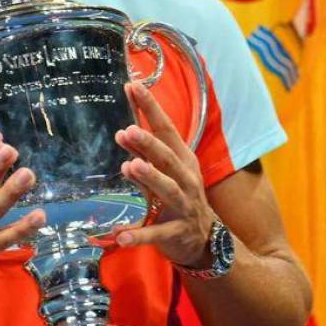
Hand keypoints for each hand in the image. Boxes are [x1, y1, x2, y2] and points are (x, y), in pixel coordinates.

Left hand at [113, 82, 214, 268]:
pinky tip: (120, 235)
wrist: (205, 239)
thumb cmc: (180, 197)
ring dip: (149, 178)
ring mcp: (184, 206)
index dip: (151, 108)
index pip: (166, 130)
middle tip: (128, 130)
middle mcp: (186, 179)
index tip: (133, 87)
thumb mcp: (164, 174)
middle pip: (167, 158)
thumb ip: (143, 156)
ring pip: (167, 190)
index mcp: (183, 160)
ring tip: (130, 167)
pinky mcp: (177, 232)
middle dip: (149, 144)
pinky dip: (139, 235)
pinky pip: (157, 233)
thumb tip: (122, 133)